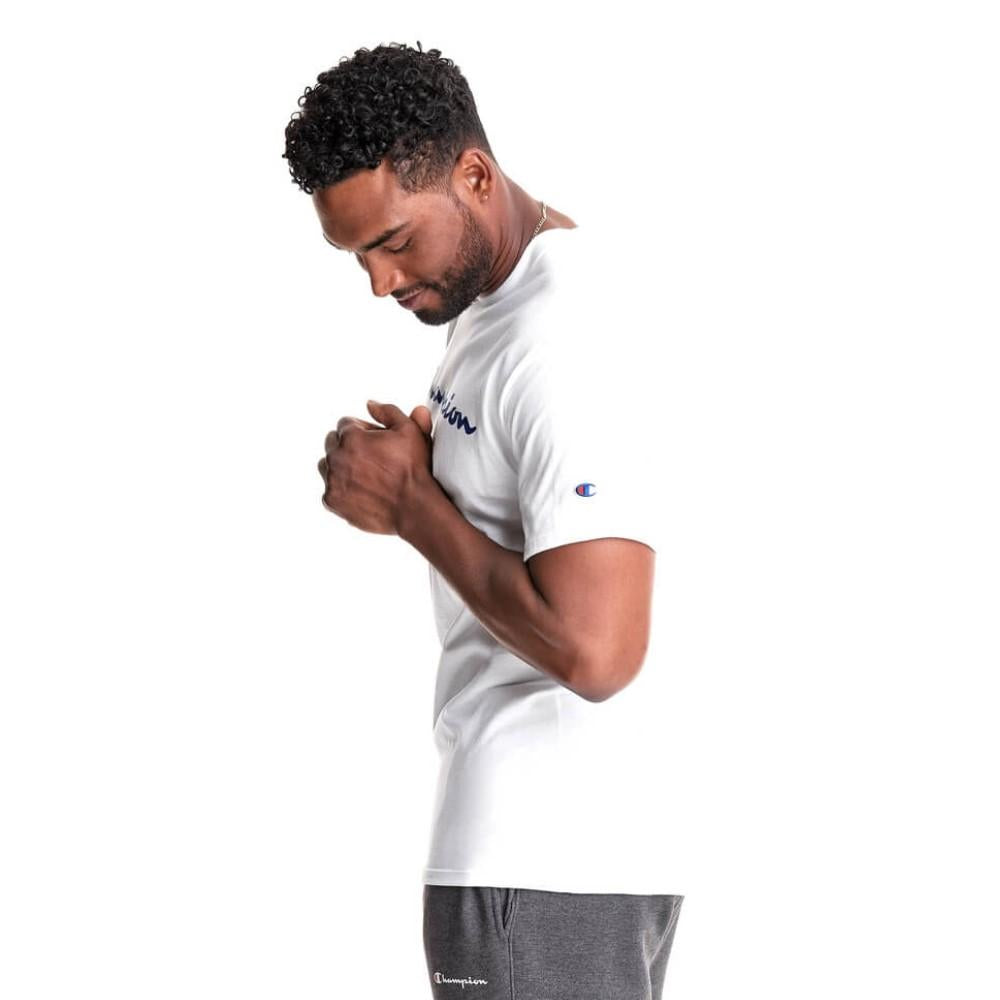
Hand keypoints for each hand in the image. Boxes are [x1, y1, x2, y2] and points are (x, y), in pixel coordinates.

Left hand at [318, 400, 433, 533]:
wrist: (413, 508)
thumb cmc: (413, 470)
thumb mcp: (409, 431)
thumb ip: (388, 411)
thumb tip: (370, 404)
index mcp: (351, 437)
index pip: (346, 424)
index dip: (364, 431)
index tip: (376, 442)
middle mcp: (336, 457)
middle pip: (333, 443)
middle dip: (349, 447)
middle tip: (372, 458)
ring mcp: (332, 480)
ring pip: (327, 465)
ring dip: (341, 466)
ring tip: (365, 475)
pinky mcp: (331, 500)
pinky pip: (330, 488)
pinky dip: (342, 489)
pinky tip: (362, 491)